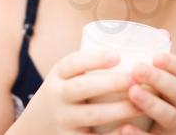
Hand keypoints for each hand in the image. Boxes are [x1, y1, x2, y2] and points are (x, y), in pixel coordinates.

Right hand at [13, 50, 142, 134]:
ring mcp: (62, 121)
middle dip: (112, 83)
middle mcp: (56, 97)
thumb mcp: (62, 78)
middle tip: (137, 78)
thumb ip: (85, 66)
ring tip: (143, 104)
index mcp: (57, 76)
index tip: (117, 55)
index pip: (72, 63)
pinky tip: (129, 130)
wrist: (31, 130)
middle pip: (83, 88)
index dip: (95, 58)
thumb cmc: (60, 96)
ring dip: (120, 109)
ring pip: (93, 115)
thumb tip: (127, 49)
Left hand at [120, 53, 175, 134]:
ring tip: (133, 92)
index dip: (172, 62)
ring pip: (170, 116)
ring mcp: (172, 127)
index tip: (155, 56)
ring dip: (152, 103)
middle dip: (160, 79)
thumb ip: (151, 58)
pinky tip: (124, 128)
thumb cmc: (142, 97)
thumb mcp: (148, 79)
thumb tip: (161, 31)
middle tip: (137, 69)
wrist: (138, 130)